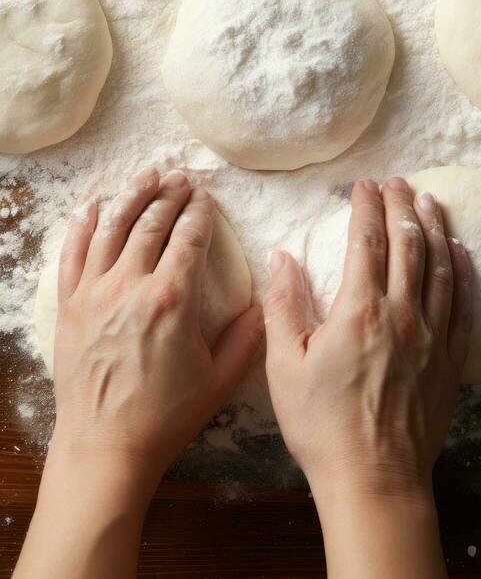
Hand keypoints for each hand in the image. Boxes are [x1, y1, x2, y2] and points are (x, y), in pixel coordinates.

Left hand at [51, 166, 262, 481]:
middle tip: (181, 179)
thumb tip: (268, 303)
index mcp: (173, 299)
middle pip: (152, 222)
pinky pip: (72, 252)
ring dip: (132, 196)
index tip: (205, 197)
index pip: (189, 237)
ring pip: (113, 227)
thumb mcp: (221, 379)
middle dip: (170, 195)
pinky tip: (93, 204)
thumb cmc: (166, 415)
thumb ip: (249, 336)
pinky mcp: (71, 305)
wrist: (107, 445)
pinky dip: (83, 223)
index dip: (200, 211)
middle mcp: (132, 286)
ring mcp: (95, 292)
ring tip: (147, 176)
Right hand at [264, 176, 471, 502]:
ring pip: (438, 268)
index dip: (365, 207)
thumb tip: (282, 256)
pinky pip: (460, 307)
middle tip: (397, 180)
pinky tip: (457, 253)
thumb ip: (283, 305)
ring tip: (429, 201)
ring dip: (433, 229)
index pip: (366, 241)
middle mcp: (401, 314)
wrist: (374, 481)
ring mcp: (430, 337)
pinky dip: (460, 274)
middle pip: (407, 245)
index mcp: (359, 310)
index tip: (362, 185)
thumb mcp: (284, 365)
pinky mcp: (448, 362)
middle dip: (401, 206)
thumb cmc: (321, 426)